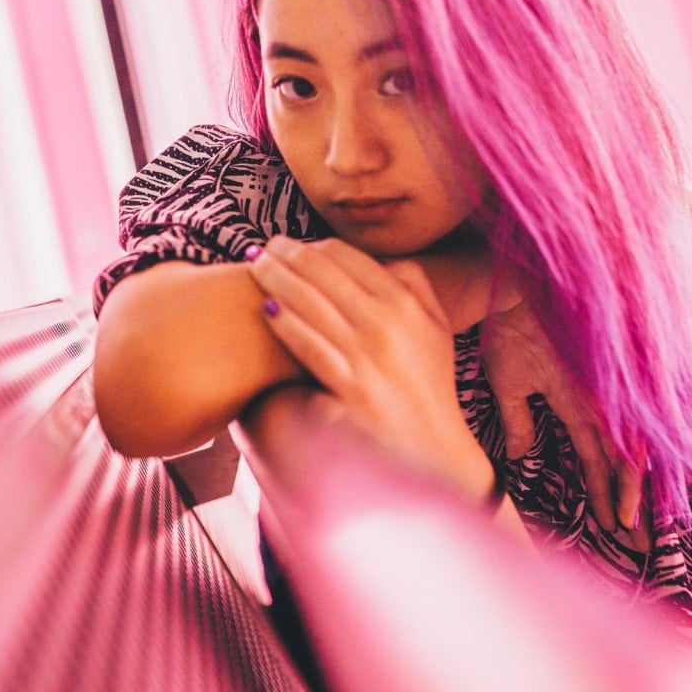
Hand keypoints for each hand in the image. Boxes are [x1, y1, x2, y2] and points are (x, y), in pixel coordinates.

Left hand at [246, 235, 495, 498]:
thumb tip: (384, 259)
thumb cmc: (430, 384)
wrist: (433, 446)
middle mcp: (385, 322)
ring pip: (308, 301)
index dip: (315, 245)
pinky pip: (307, 344)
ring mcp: (365, 355)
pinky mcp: (347, 385)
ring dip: (275, 278)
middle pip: (322, 271)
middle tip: (263, 248)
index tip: (294, 245)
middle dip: (286, 254)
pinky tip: (267, 310)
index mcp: (405, 303)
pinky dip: (285, 323)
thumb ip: (416, 284)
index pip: (348, 257)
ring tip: (255, 268)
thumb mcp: (437, 327)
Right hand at [481, 297, 647, 542]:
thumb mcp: (508, 384)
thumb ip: (518, 420)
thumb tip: (517, 456)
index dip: (604, 494)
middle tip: (635, 550)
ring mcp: (596, 392)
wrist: (506, 291)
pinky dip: (623, 463)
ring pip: (623, 453)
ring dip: (628, 494)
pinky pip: (618, 429)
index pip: (595, 458)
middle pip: (618, 463)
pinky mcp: (594, 381)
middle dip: (626, 507)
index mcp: (573, 402)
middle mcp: (592, 402)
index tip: (610, 530)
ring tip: (630, 533)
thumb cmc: (506, 328)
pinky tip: (628, 493)